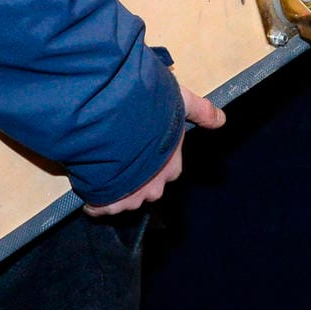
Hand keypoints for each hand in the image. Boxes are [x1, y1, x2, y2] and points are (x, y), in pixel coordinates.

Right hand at [83, 85, 225, 216]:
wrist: (110, 123)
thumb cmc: (147, 111)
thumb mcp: (180, 101)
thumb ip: (201, 111)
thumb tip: (221, 120)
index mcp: (172, 166)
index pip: (170, 170)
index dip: (157, 160)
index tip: (145, 148)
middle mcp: (154, 187)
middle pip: (147, 188)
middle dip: (136, 177)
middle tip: (122, 154)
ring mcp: (130, 198)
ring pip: (124, 199)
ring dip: (116, 187)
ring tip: (103, 164)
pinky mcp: (105, 204)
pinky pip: (99, 208)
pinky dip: (94, 200)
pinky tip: (89, 182)